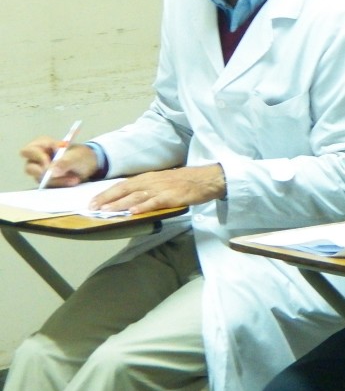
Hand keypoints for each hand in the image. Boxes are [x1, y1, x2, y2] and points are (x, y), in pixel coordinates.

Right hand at [21, 138, 97, 186]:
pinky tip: (73, 181)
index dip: (39, 155)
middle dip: (44, 172)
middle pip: (30, 168)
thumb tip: (51, 171)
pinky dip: (61, 184)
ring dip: (57, 180)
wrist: (89, 165)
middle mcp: (37, 159)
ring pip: (40, 179)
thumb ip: (65, 162)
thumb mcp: (77, 157)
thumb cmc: (80, 155)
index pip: (29, 151)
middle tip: (56, 173)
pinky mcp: (47, 181)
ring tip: (74, 178)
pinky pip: (49, 186)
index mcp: (42, 145)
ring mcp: (41, 172)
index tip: (55, 159)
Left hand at [89, 165, 225, 214]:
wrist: (206, 179)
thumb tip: (132, 199)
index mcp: (148, 177)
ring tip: (106, 211)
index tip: (93, 200)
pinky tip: (132, 212)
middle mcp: (151, 181)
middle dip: (107, 198)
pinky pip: (154, 202)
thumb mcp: (163, 181)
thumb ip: (148, 188)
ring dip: (119, 204)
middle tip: (92, 207)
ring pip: (135, 197)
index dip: (107, 192)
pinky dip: (142, 207)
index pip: (123, 185)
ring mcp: (161, 189)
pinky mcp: (171, 196)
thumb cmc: (186, 181)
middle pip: (125, 189)